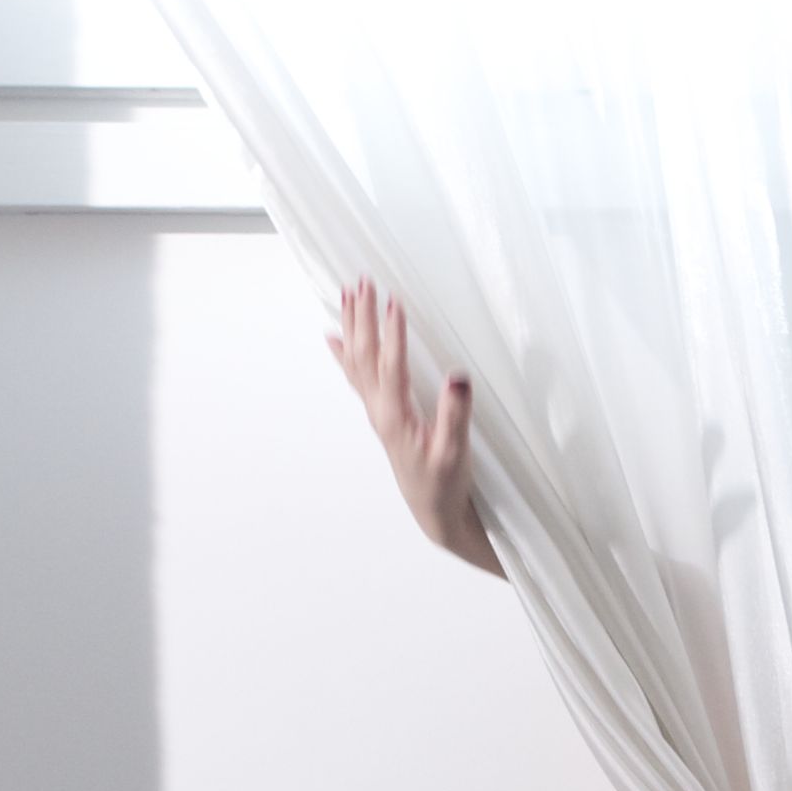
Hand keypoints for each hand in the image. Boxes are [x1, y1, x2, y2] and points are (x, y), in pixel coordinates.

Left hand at [326, 278, 500, 576]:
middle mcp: (380, 409)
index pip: (391, 366)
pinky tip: (334, 336)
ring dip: (352, 325)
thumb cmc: (445, 483)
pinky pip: (356, 375)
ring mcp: (377, 410)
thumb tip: (457, 378)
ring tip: (347, 293)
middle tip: (362, 281)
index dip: (393, 333)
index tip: (393, 300)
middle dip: (363, 316)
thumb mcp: (456, 453)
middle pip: (365, 355)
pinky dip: (344, 353)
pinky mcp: (382, 413)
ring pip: (357, 360)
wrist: (433, 509)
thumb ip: (455, 414)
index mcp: (397, 416)